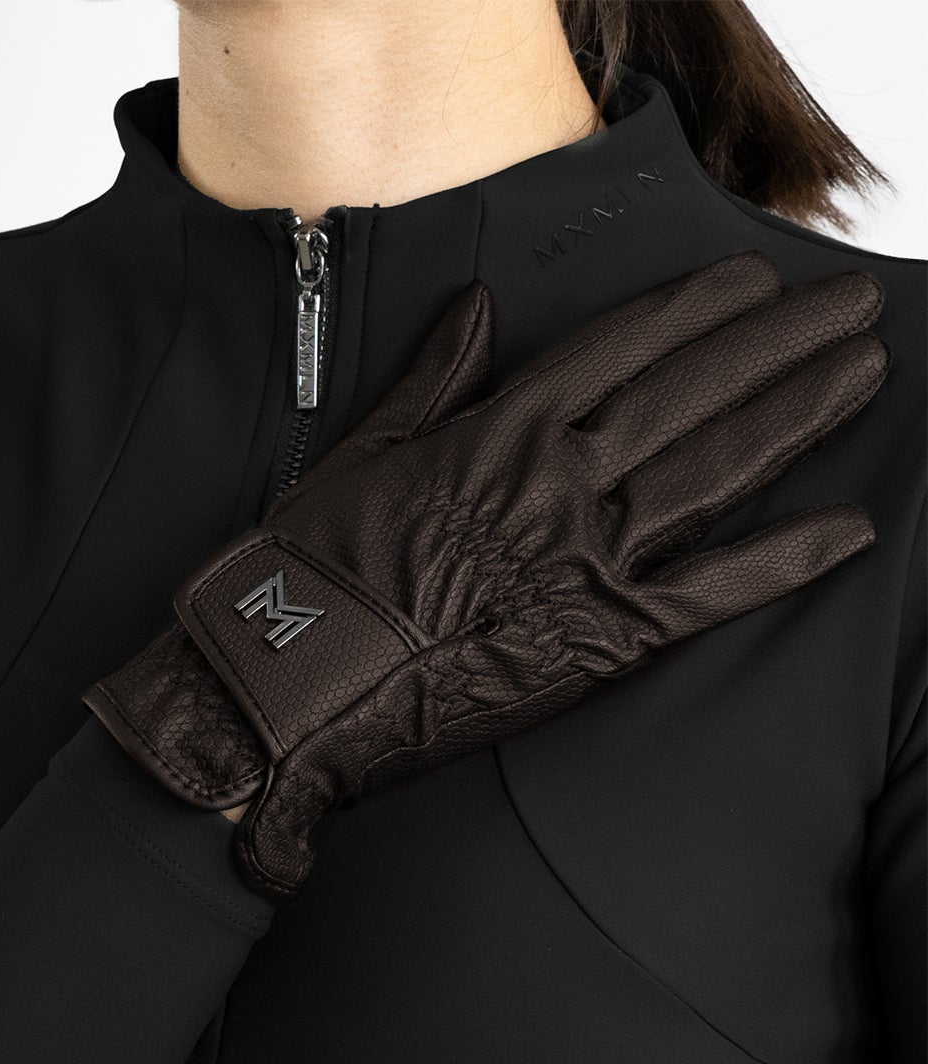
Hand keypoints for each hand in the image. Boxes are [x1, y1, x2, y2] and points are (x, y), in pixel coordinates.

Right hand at [85, 252, 885, 895]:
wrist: (288, 693)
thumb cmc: (300, 581)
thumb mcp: (359, 458)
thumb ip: (431, 382)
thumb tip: (473, 313)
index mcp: (498, 430)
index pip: (621, 349)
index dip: (695, 312)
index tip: (754, 284)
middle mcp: (559, 481)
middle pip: (693, 393)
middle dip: (780, 346)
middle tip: (851, 309)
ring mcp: (587, 559)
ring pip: (718, 468)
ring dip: (799, 414)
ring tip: (861, 372)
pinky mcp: (599, 642)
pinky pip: (713, 593)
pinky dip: (784, 560)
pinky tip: (849, 530)